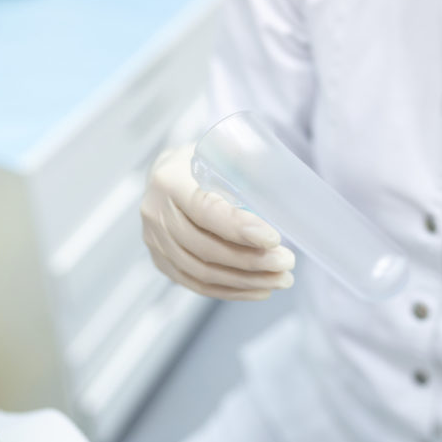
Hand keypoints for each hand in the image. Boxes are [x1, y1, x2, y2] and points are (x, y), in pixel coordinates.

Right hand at [141, 144, 295, 301]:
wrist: (167, 176)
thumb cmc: (201, 162)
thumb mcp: (219, 150)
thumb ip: (244, 161)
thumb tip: (279, 179)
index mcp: (169, 181)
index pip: (205, 210)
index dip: (239, 228)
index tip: (274, 238)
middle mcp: (156, 213)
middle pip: (205, 248)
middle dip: (251, 260)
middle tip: (286, 262)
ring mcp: (155, 241)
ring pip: (202, 272)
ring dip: (246, 280)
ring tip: (281, 279)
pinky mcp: (160, 261)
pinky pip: (196, 284)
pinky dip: (230, 291)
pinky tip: (259, 289)